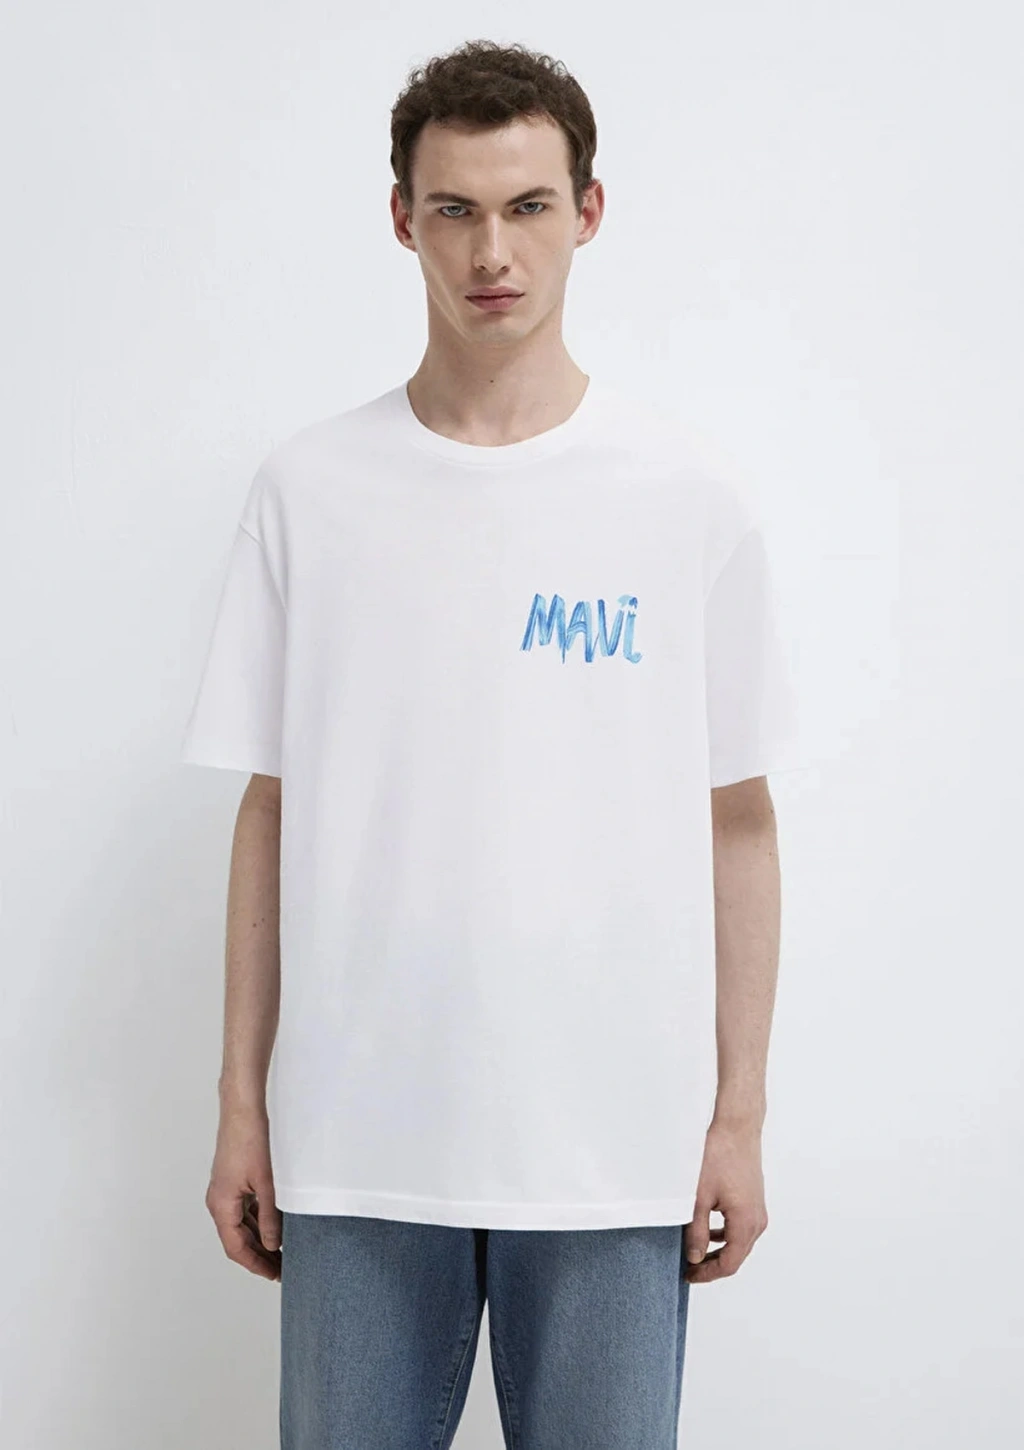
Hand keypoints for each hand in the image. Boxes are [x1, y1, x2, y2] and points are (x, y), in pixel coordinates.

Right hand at [205, 1101, 282, 1280]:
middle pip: (238, 1240)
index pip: (236, 1248)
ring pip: (242, 1226)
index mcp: (221, 1206)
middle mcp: (219, 1202)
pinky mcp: (234, 1181)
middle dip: (259, 1256)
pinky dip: (259, 1221)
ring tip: (283, 1252)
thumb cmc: (250, 1140)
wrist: (243, 1109)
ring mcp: (225, 1191)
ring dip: (260, 1239)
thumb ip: (271, 1217)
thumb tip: (274, 1245)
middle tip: (282, 1269)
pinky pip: (244, 1210)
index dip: (256, 1264)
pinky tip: (277, 1226)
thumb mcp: (267, 1184)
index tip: (274, 1275)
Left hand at [684, 1118, 767, 1283]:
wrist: (736, 1128)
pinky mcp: (755, 1201)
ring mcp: (758, 1211)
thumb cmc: (718, 1156)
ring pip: (740, 1243)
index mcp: (745, 1223)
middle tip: (689, 1269)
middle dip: (712, 1265)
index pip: (729, 1263)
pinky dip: (726, 1236)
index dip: (708, 1274)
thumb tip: (695, 1257)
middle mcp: (757, 1221)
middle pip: (736, 1256)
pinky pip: (742, 1228)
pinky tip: (709, 1231)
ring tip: (695, 1252)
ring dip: (719, 1251)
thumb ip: (697, 1231)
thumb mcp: (698, 1196)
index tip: (689, 1275)